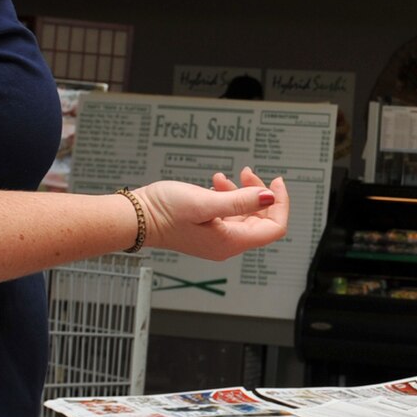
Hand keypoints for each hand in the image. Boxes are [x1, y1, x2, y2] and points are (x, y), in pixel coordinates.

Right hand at [138, 167, 289, 260]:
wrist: (136, 217)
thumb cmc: (164, 212)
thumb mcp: (205, 202)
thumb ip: (240, 200)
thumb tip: (268, 197)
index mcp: (231, 242)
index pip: (274, 228)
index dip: (280, 204)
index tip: (276, 182)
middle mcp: (227, 244)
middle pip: (261, 220)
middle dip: (259, 194)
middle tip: (248, 172)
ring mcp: (217, 237)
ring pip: (244, 214)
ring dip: (241, 192)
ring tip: (224, 177)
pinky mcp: (207, 229)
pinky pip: (228, 213)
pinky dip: (228, 196)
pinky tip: (215, 183)